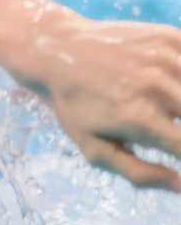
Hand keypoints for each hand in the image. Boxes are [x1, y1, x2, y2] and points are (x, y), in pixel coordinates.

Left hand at [29, 17, 180, 190]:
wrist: (55, 49)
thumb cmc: (75, 105)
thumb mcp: (94, 147)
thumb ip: (139, 172)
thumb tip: (180, 187)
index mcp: (140, 118)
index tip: (176, 151)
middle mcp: (156, 87)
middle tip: (165, 128)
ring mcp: (165, 59)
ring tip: (166, 110)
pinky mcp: (169, 37)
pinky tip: (170, 85)